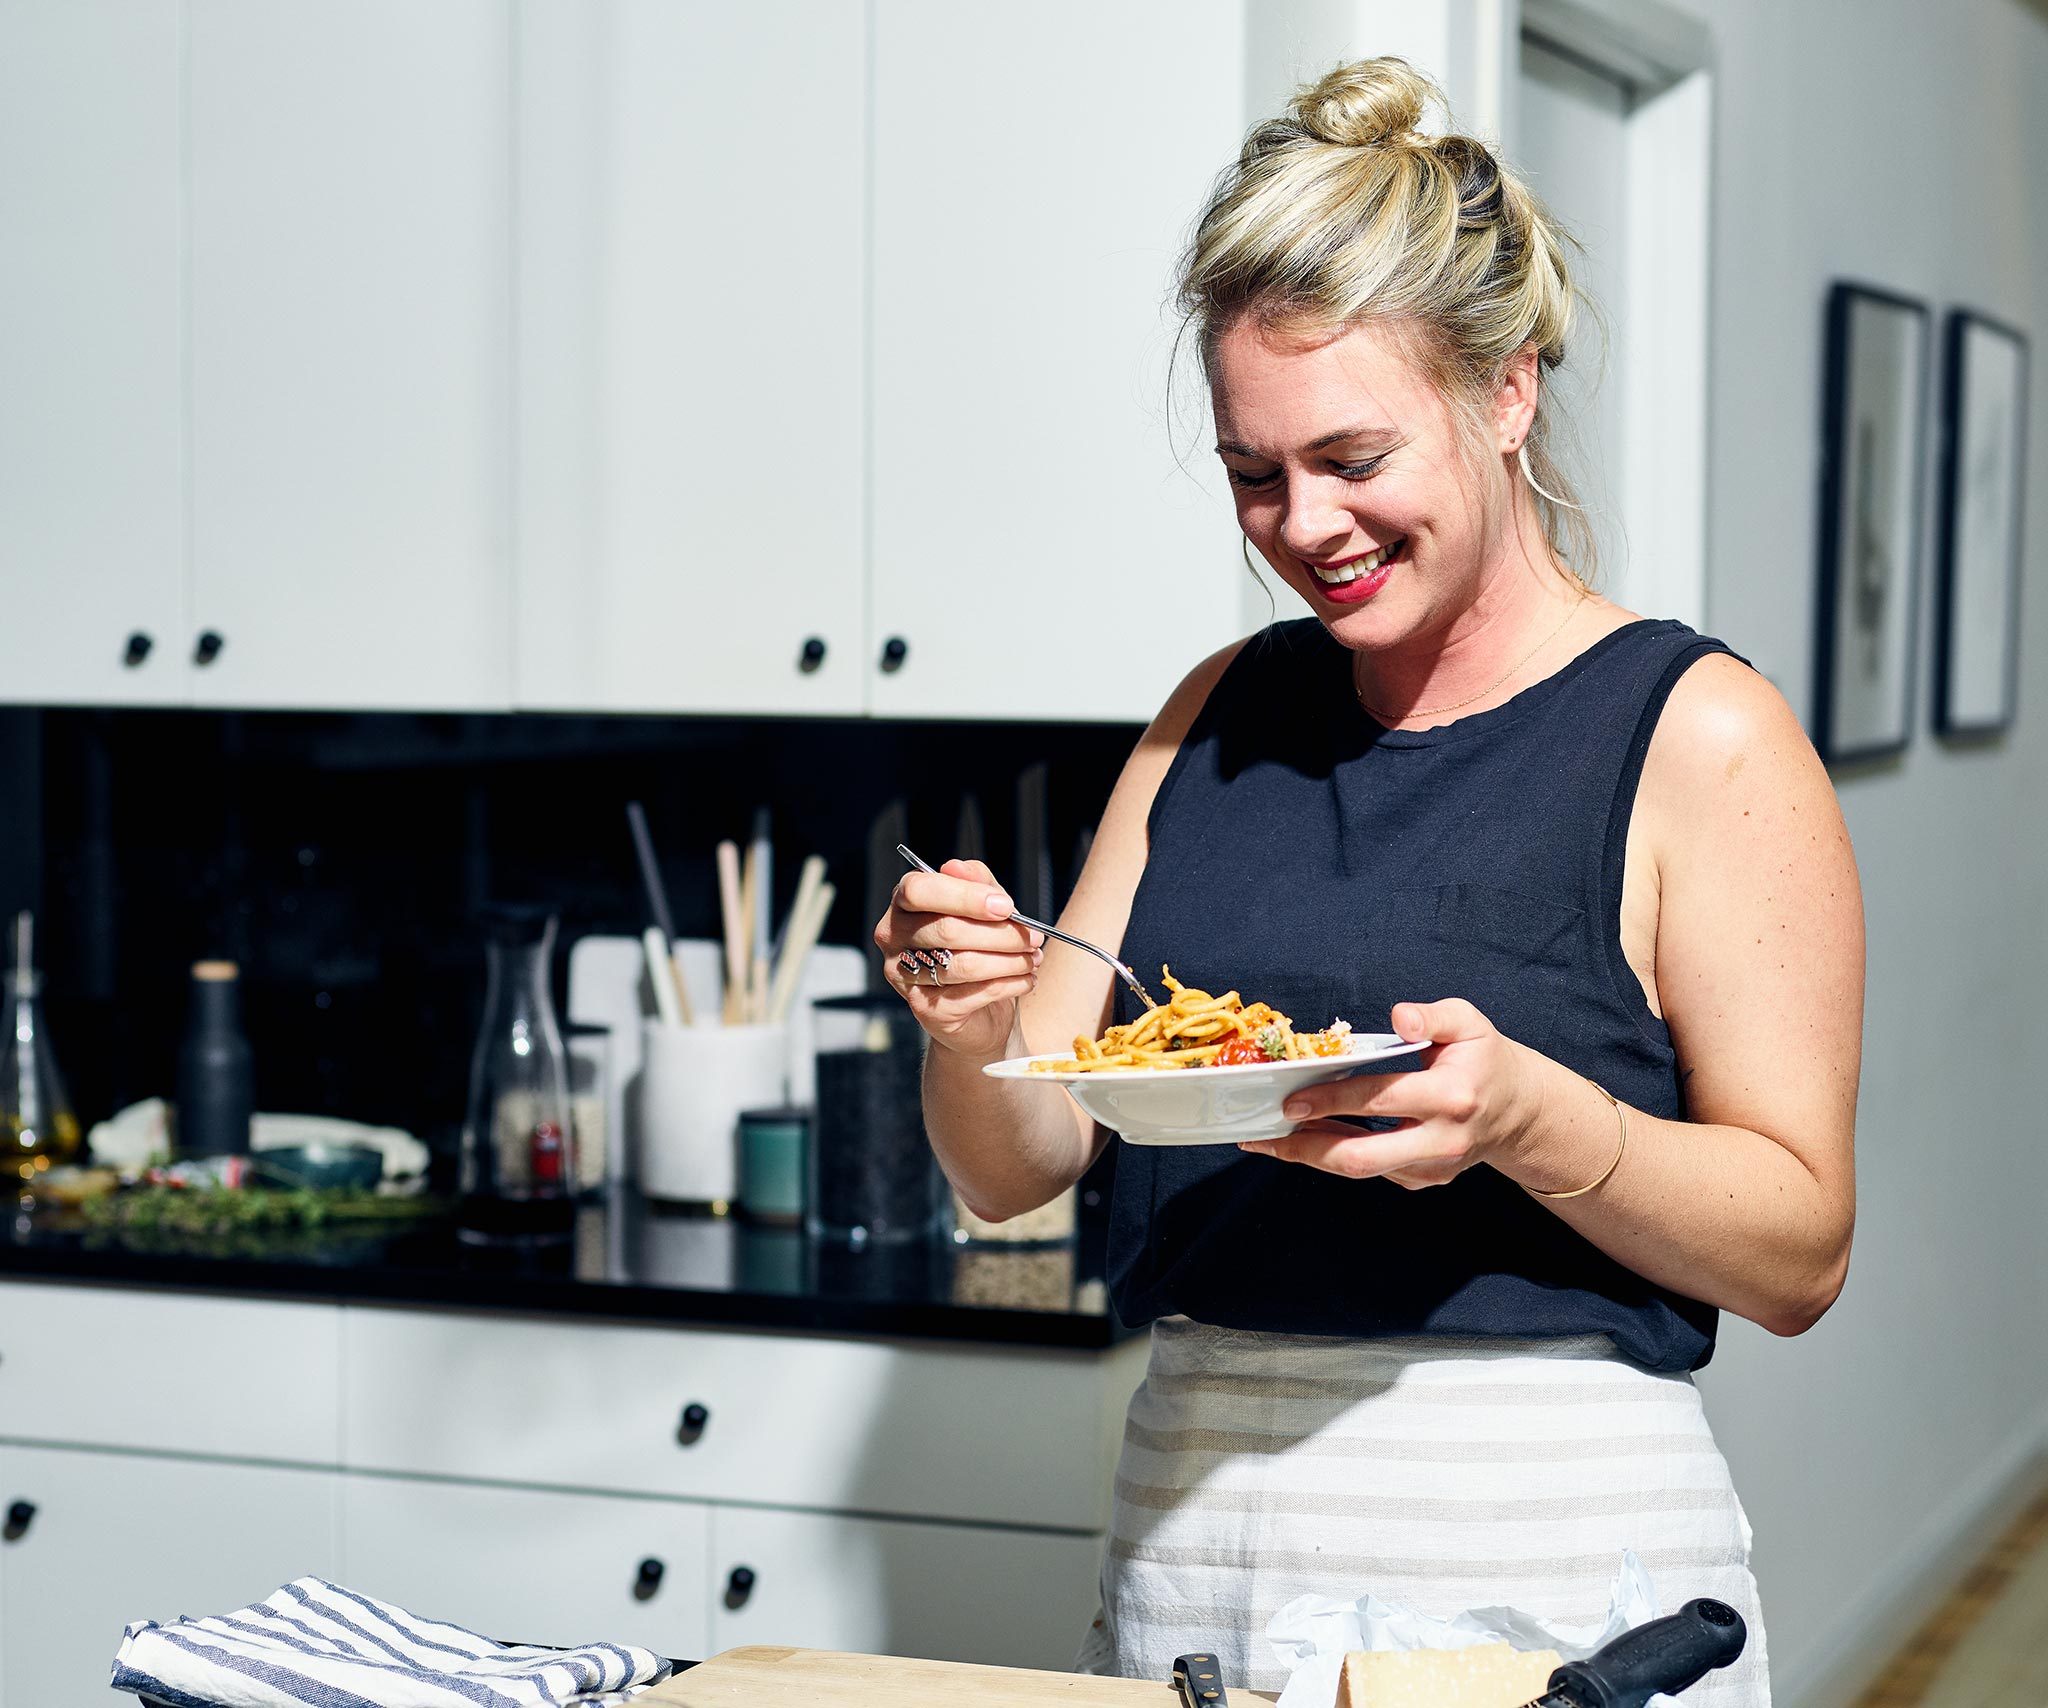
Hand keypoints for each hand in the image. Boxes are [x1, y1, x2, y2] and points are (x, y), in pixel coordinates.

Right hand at [873, 857, 1044, 1058]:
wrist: (978, 1009)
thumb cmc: (977, 948)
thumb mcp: (983, 907)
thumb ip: (976, 883)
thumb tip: (958, 867)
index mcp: (904, 903)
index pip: (920, 891)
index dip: (965, 897)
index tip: (1006, 906)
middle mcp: (893, 937)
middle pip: (947, 930)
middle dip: (1000, 934)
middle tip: (1034, 937)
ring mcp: (904, 975)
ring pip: (963, 964)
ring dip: (1009, 961)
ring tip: (1033, 958)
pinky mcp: (925, 1008)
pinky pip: (973, 993)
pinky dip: (1009, 984)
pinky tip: (1026, 979)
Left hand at [1238, 999, 1536, 1188]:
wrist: (1518, 1110)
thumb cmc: (1484, 1058)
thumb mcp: (1468, 1022)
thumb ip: (1433, 1015)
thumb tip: (1399, 1016)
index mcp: (1452, 1096)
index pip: (1381, 1099)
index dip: (1332, 1100)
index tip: (1291, 1099)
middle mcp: (1442, 1140)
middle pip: (1362, 1155)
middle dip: (1308, 1147)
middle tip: (1266, 1134)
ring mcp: (1433, 1168)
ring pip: (1362, 1170)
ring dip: (1313, 1156)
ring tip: (1271, 1140)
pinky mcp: (1425, 1181)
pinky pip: (1371, 1171)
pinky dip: (1335, 1156)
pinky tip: (1307, 1140)